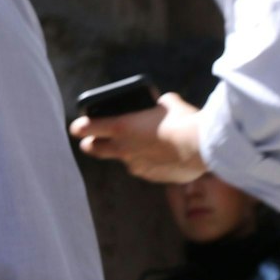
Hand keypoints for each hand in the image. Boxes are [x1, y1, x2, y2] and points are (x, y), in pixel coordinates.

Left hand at [69, 92, 206, 183]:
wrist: (202, 147)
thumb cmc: (184, 120)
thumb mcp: (167, 103)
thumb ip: (156, 104)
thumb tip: (158, 103)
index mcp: (120, 127)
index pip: (84, 128)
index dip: (79, 127)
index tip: (77, 127)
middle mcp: (122, 149)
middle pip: (93, 148)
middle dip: (91, 144)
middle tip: (94, 140)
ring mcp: (135, 165)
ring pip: (123, 159)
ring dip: (128, 152)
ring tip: (145, 144)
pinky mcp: (151, 175)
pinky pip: (145, 168)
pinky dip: (150, 161)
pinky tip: (164, 155)